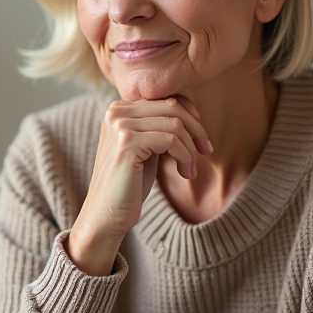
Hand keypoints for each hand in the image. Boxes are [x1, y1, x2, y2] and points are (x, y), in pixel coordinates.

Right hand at [67, 96, 211, 274]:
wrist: (106, 215)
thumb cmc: (129, 184)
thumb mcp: (146, 148)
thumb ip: (158, 127)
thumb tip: (190, 110)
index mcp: (119, 109)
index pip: (165, 98)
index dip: (190, 115)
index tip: (201, 139)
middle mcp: (116, 112)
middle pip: (172, 106)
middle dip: (196, 129)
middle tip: (206, 151)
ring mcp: (120, 126)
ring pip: (175, 124)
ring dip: (190, 149)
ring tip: (190, 170)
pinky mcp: (127, 143)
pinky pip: (171, 140)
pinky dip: (185, 156)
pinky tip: (185, 173)